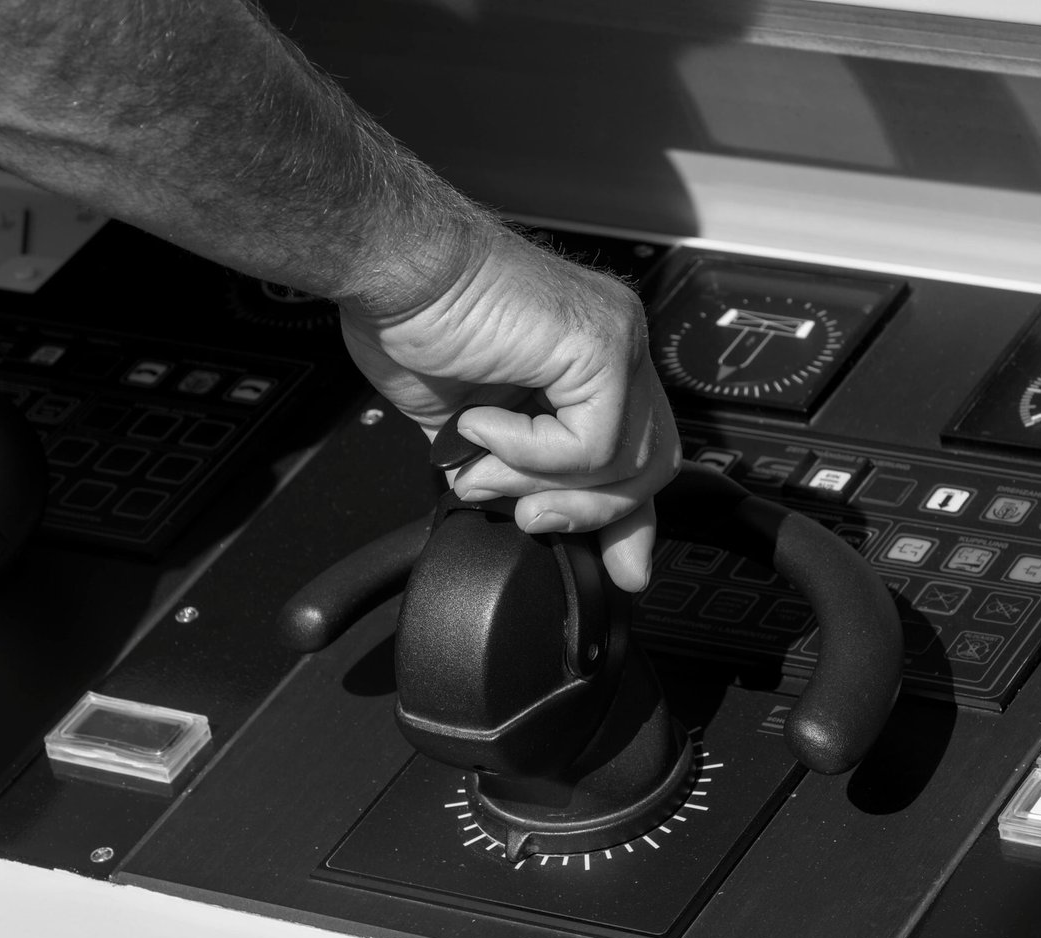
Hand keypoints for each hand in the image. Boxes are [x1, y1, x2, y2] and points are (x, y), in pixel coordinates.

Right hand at [338, 226, 679, 591]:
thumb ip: (505, 465)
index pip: (637, 452)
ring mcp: (618, 341)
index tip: (620, 568)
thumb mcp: (467, 423)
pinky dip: (530, 454)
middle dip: (591, 514)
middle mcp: (616, 346)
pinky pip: (591, 446)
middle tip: (527, 519)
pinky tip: (483, 422)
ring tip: (482, 462)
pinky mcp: (603, 346)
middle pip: (648, 464)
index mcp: (590, 360)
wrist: (391, 266)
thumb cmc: (413, 317)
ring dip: (540, 484)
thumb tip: (514, 510)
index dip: (628, 519)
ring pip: (623, 464)